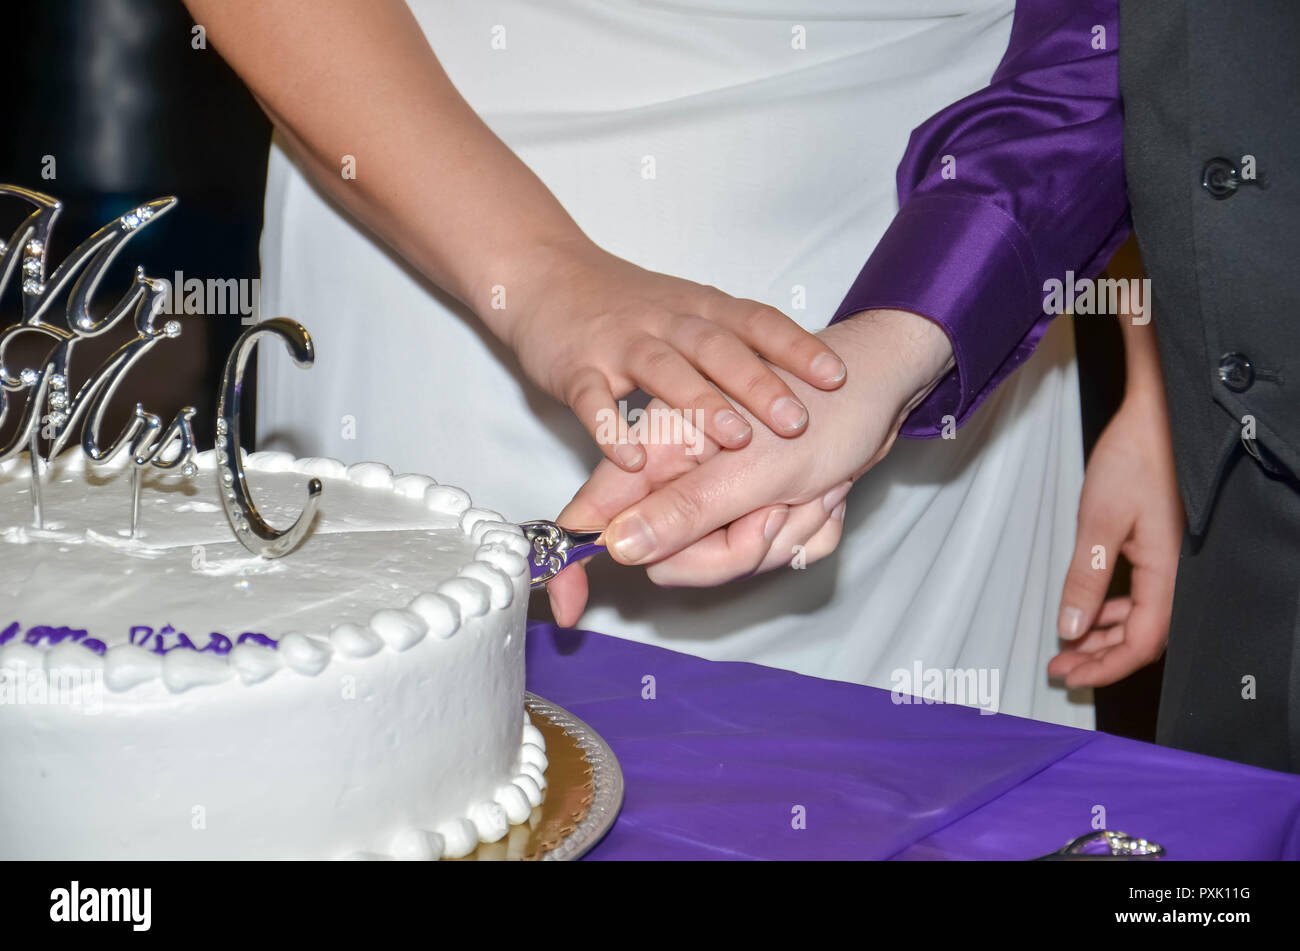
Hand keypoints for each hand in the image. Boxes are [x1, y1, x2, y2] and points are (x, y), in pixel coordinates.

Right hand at [504, 242, 847, 469]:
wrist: (543, 274)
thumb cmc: (625, 304)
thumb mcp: (686, 311)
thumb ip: (732, 345)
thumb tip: (796, 388)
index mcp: (699, 309)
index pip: (756, 322)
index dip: (796, 348)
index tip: (836, 376)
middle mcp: (665, 322)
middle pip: (718, 348)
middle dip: (760, 384)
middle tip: (797, 421)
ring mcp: (619, 343)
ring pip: (664, 370)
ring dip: (700, 403)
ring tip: (734, 440)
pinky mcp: (575, 367)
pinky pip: (593, 398)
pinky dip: (609, 428)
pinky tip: (631, 460)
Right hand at [546, 309, 953, 625]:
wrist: (887, 381)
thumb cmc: (826, 404)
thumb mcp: (755, 466)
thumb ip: (684, 509)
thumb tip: (619, 547)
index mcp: (661, 450)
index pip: (596, 514)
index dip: (574, 563)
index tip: (563, 609)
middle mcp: (682, 474)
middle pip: (674, 559)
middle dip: (738, 548)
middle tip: (781, 508)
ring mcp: (718, 493)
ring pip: (726, 561)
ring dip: (784, 535)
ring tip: (816, 490)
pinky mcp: (754, 507)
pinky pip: (768, 554)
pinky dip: (805, 535)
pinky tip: (824, 500)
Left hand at [1048, 387, 1182, 687]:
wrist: (1156, 420)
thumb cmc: (1136, 459)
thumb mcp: (1099, 522)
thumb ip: (1085, 579)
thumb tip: (1071, 627)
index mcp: (1167, 572)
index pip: (1142, 642)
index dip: (1107, 666)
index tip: (1072, 675)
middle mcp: (1175, 574)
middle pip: (1143, 638)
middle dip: (1101, 658)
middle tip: (1063, 669)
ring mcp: (1170, 564)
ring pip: (1141, 620)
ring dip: (1104, 636)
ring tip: (1070, 647)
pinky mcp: (1161, 552)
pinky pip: (1141, 597)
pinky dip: (1113, 611)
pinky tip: (1090, 612)